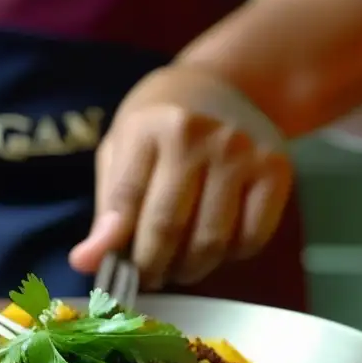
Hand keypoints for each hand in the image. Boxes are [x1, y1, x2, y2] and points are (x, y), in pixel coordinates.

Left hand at [69, 65, 291, 288]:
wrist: (223, 84)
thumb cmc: (160, 125)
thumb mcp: (122, 151)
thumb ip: (107, 209)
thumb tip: (85, 263)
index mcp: (148, 128)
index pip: (126, 203)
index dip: (115, 249)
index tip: (113, 275)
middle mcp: (196, 136)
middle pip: (168, 229)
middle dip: (152, 267)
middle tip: (147, 278)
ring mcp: (241, 152)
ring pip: (210, 242)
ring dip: (190, 268)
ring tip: (177, 265)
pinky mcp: (276, 170)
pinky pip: (251, 239)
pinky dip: (230, 256)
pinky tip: (216, 244)